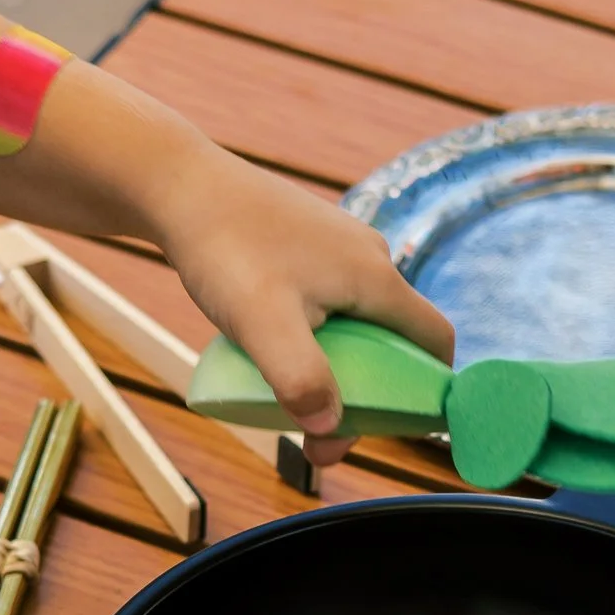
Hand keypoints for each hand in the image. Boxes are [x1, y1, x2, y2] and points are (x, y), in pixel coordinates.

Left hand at [160, 142, 452, 439]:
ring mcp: (341, 245)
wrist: (178, 185)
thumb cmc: (225, 249)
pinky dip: (316, 332)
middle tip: (318, 428)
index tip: (395, 426)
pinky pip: (331, 298)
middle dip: (368, 389)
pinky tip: (272, 341)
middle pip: (394, 338)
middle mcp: (370, 256)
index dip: (429, 389)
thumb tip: (330, 429)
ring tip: (288, 386)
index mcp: (377, 277)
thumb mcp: (262, 324)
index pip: (436, 341)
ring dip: (338, 362)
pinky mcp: (310, 241)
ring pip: (358, 319)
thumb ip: (300, 379)